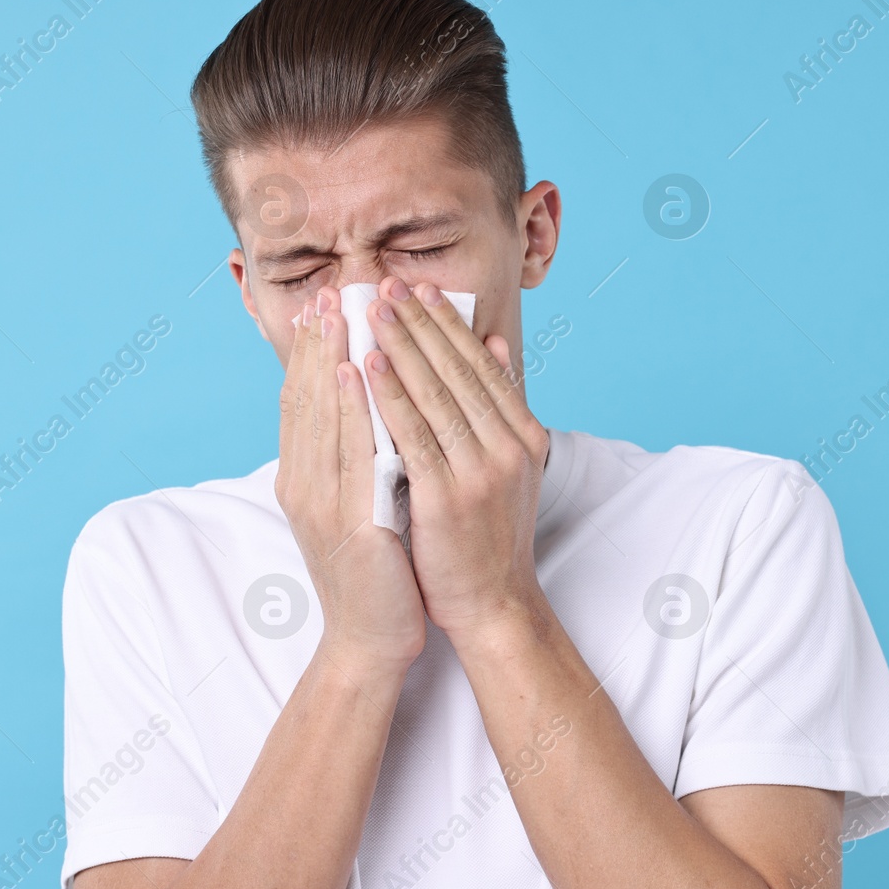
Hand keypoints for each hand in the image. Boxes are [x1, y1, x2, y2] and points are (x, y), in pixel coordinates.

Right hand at [275, 285, 426, 676]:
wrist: (373, 637)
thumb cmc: (379, 566)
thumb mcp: (366, 497)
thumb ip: (366, 450)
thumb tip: (376, 398)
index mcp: (305, 476)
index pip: (303, 399)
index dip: (310, 349)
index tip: (323, 301)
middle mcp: (303, 483)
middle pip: (304, 398)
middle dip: (316, 340)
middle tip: (327, 288)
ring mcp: (320, 502)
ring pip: (319, 415)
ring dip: (326, 357)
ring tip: (337, 310)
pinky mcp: (347, 522)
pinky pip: (347, 453)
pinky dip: (347, 407)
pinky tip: (352, 372)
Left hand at [362, 276, 551, 640]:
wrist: (493, 604)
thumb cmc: (490, 534)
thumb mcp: (510, 464)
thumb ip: (500, 406)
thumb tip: (494, 343)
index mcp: (523, 434)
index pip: (480, 365)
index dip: (447, 324)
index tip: (419, 288)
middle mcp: (508, 446)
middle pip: (456, 369)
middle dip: (418, 322)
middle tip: (386, 284)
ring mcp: (480, 471)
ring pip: (433, 393)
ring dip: (400, 345)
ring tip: (371, 309)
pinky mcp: (447, 497)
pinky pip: (410, 435)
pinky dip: (388, 395)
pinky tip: (366, 366)